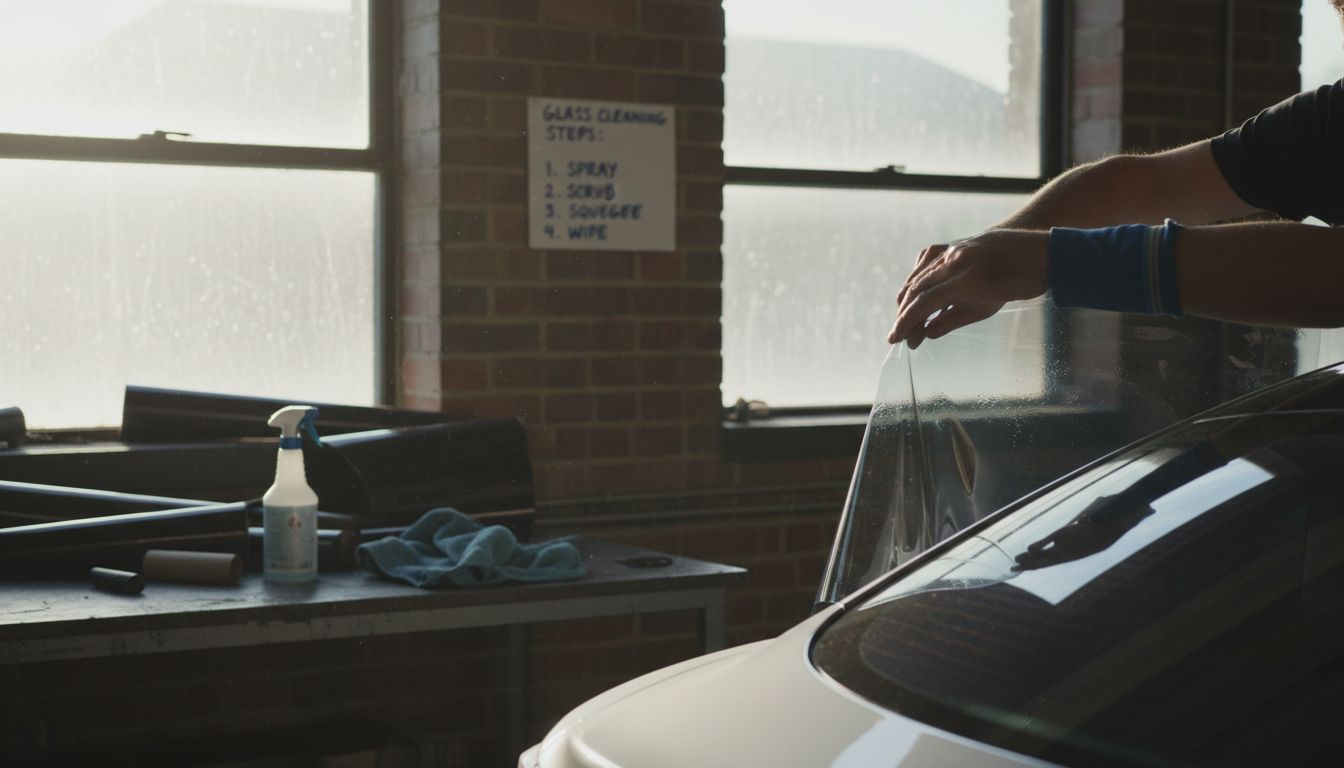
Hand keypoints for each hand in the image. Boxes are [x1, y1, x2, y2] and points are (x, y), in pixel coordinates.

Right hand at [888, 229, 1049, 347]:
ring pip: (919, 275)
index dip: (905, 322)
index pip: (924, 303)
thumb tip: (925, 333)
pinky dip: (917, 276)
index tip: (894, 339)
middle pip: (916, 290)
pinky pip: (927, 260)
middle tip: (900, 336)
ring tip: (906, 318)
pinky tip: (914, 289)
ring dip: (908, 298)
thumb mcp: (986, 308)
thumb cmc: (1020, 283)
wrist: (1040, 250)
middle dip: (904, 314)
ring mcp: (953, 249)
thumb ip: (952, 320)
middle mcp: (955, 260)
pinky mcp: (955, 245)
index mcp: (966, 278)